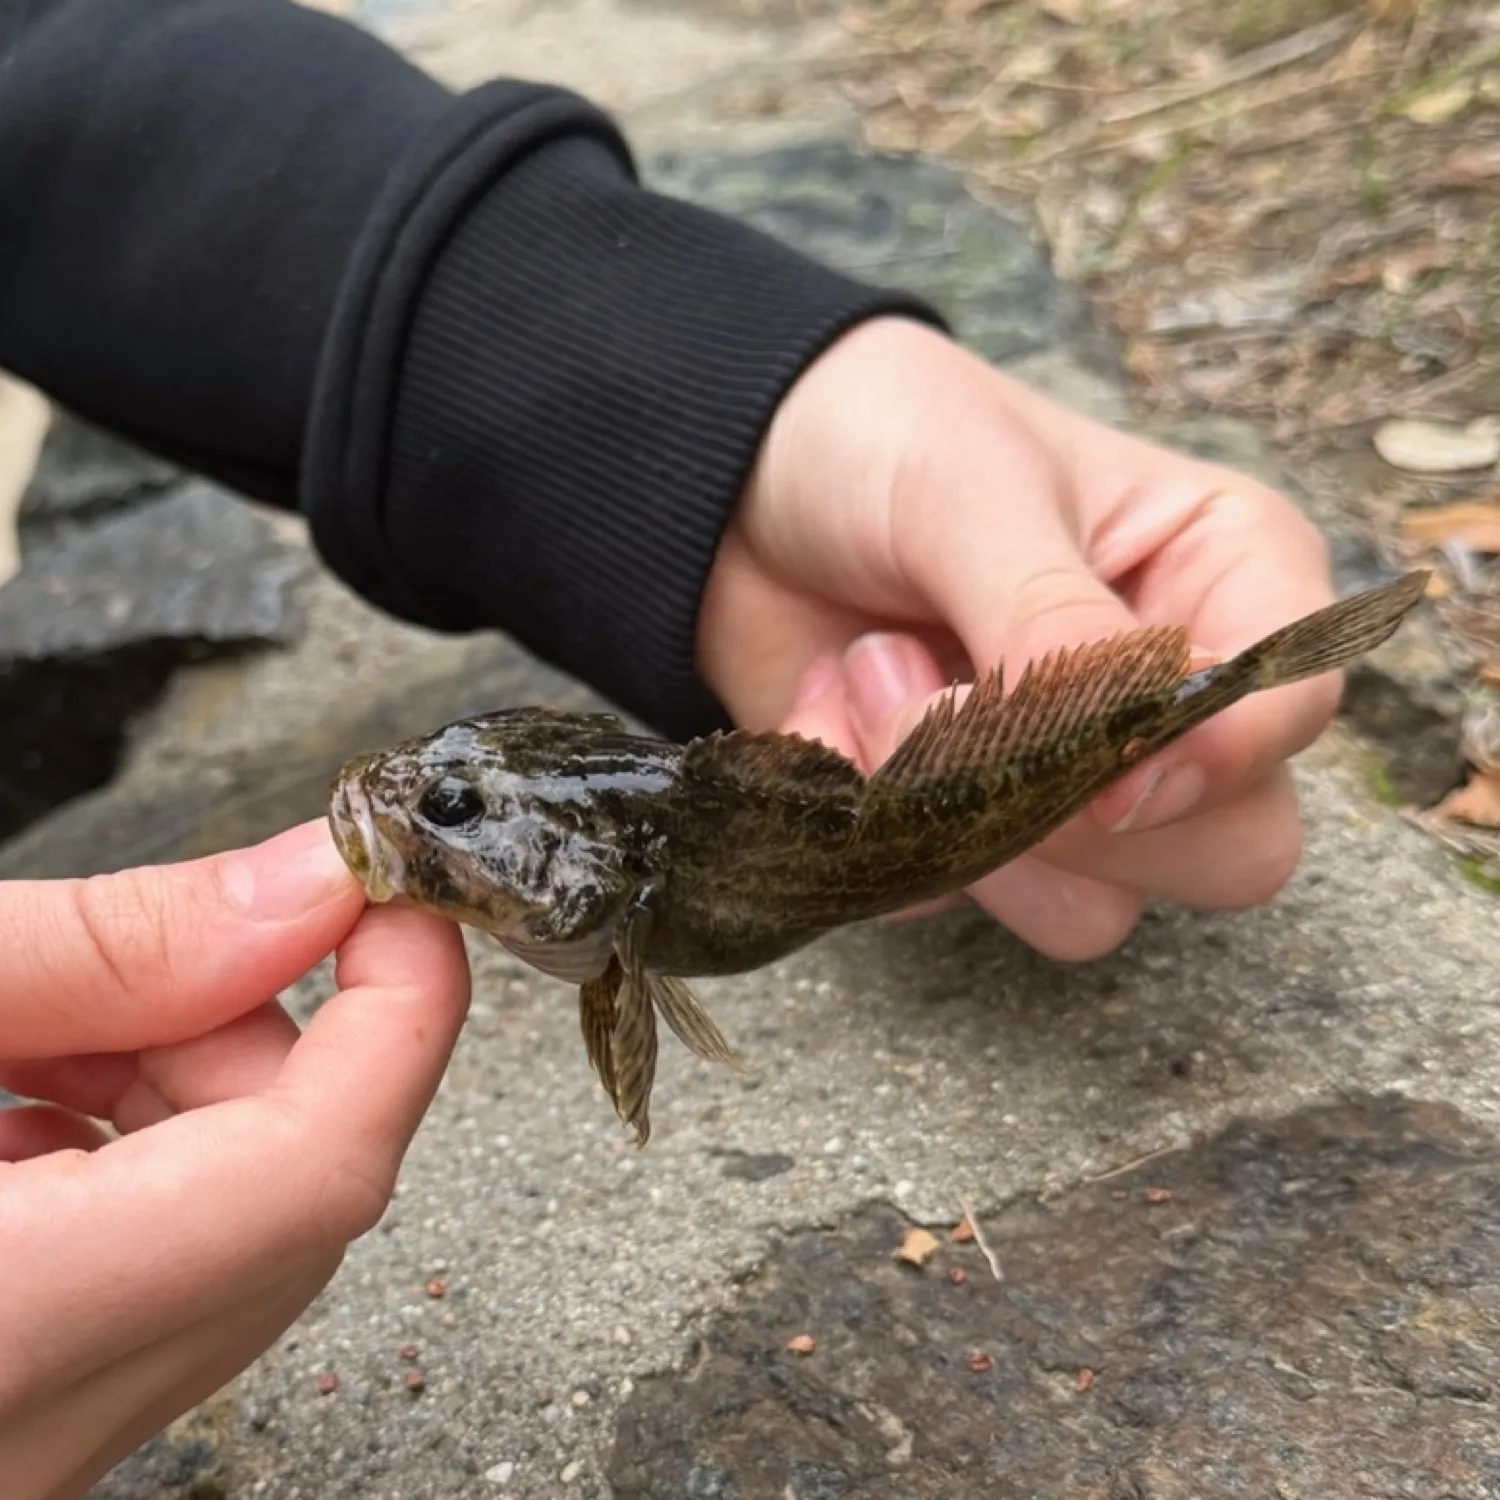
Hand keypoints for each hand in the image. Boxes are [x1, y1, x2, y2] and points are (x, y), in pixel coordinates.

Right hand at [0, 822, 470, 1499]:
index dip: (397, 1012)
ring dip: (180, 1090)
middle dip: (260, 1036)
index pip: (319, 1171)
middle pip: (289, 1200)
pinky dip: (124, 1158)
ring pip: (228, 1239)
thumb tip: (303, 889)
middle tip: (156, 950)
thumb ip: (100, 948)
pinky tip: (22, 1094)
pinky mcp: (18, 1419)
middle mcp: (28, 1432)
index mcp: (9, 1329)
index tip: (395, 898)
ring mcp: (28, 1448)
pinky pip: (146, 1283)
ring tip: (46, 1020)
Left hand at [698, 317, 1336, 960]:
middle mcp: (1169, 703)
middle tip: (958, 694)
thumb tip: (1140, 762)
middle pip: (1224, 851)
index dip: (1213, 755)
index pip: (1290, 710)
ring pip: (1089, 907)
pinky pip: (949, 896)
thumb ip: (1057, 625)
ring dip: (956, 814)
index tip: (1103, 754)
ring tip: (875, 673)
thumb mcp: (975, 492)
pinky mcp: (968, 831)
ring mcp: (1071, 784)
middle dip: (1075, 807)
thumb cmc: (887, 441)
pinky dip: (874, 828)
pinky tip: (832, 710)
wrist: (737, 487)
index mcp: (1224, 579)